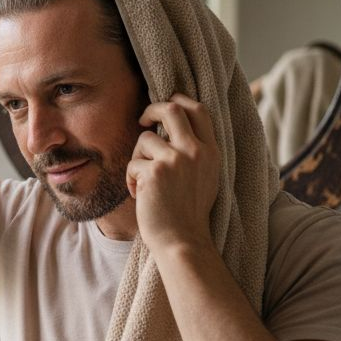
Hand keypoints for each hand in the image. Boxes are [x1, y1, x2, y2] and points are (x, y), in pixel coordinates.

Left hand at [125, 93, 220, 253]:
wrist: (182, 241)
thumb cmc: (188, 213)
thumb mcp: (204, 177)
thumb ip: (194, 152)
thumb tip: (170, 129)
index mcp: (210, 152)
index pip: (199, 110)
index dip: (180, 100)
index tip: (167, 102)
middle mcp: (195, 151)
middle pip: (171, 110)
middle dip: (152, 109)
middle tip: (142, 119)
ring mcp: (175, 160)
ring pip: (145, 139)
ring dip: (137, 158)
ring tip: (143, 182)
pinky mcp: (154, 172)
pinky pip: (133, 163)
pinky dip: (130, 179)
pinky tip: (139, 196)